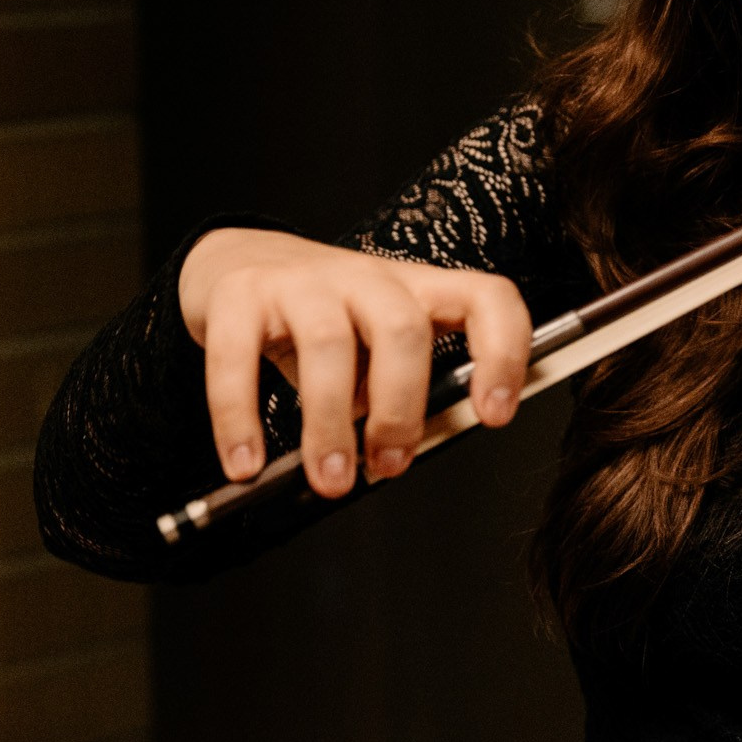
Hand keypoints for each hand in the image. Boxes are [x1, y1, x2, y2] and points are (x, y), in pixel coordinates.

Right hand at [177, 227, 531, 496]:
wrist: (238, 262)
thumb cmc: (325, 322)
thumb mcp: (374, 350)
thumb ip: (395, 393)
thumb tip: (395, 457)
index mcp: (419, 290)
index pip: (487, 298)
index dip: (503, 353)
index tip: (494, 416)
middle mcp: (369, 276)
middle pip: (402, 329)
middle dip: (400, 409)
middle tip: (389, 467)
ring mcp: (303, 280)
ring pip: (328, 345)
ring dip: (330, 424)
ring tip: (329, 479)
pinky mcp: (239, 294)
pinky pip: (238, 358)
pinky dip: (239, 418)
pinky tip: (244, 464)